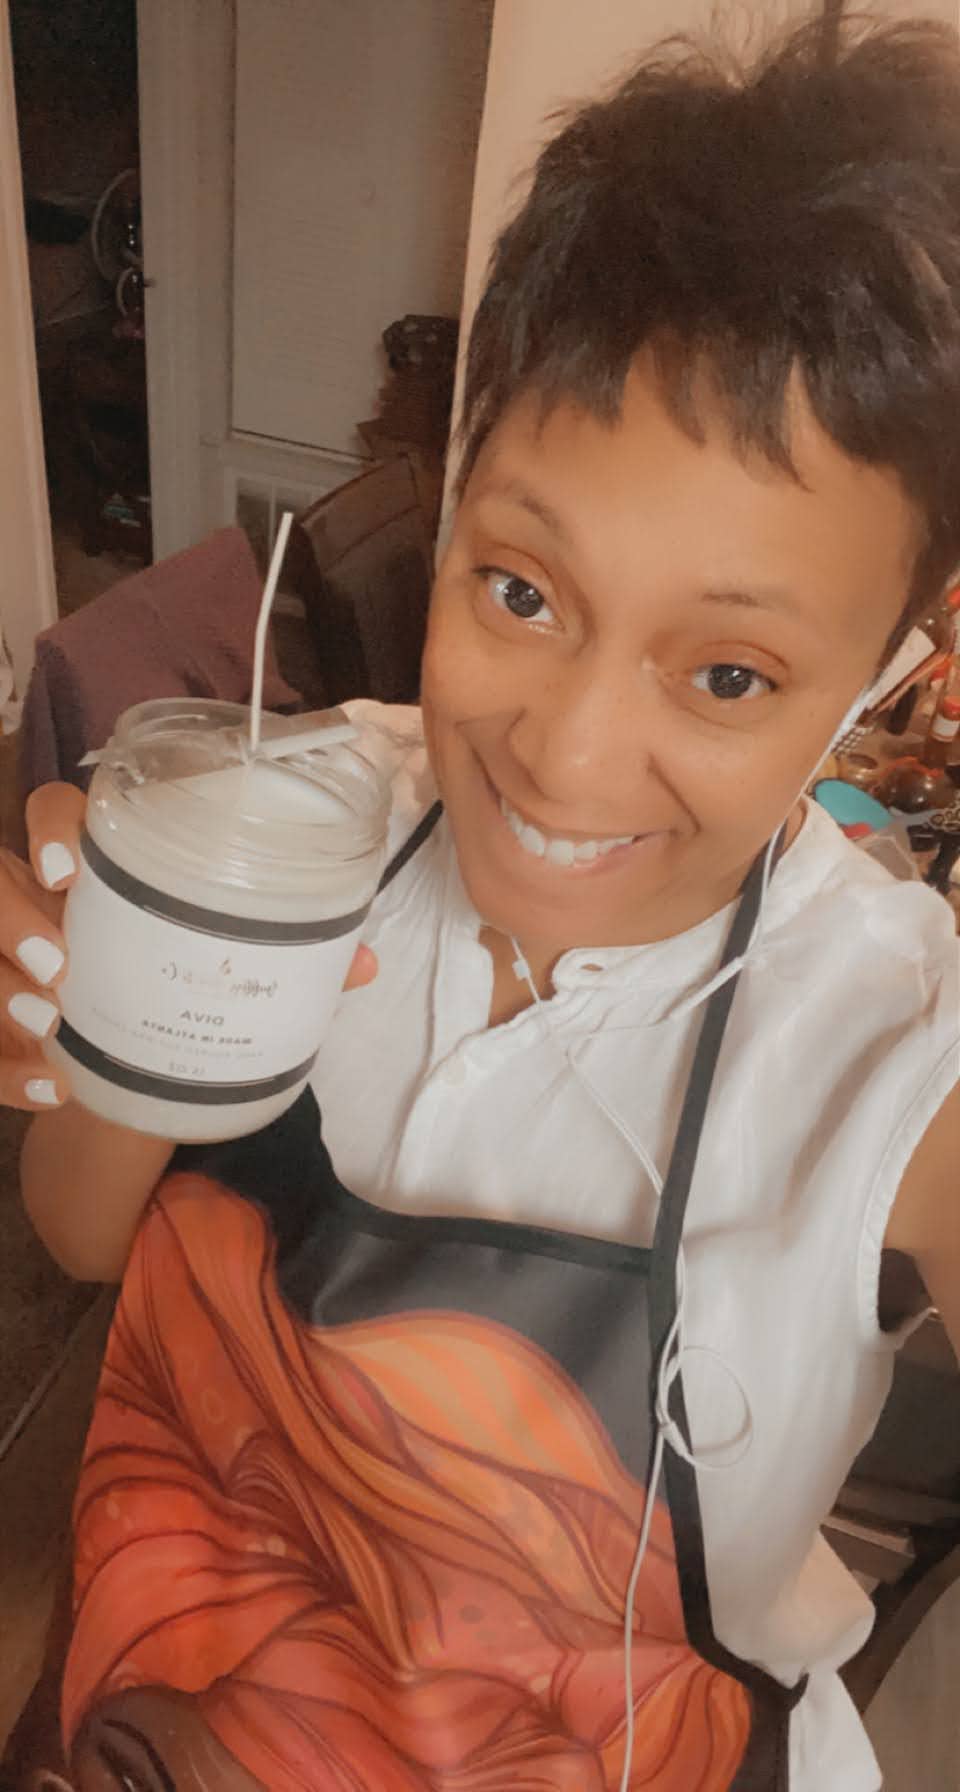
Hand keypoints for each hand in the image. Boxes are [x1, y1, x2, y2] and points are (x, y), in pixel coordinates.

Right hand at [4, 783, 377, 1113]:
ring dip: (2, 986)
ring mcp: (6, 961)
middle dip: (14, 916)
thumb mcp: (223, 962)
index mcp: (96, 867)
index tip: (71, 866)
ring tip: (51, 1021)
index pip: (53, 810)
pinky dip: (8, 1072)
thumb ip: (289, 957)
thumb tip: (366, 961)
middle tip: (64, 966)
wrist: (120, 1068)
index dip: (49, 824)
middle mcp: (38, 902)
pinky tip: (50, 1086)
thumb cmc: (175, 983)